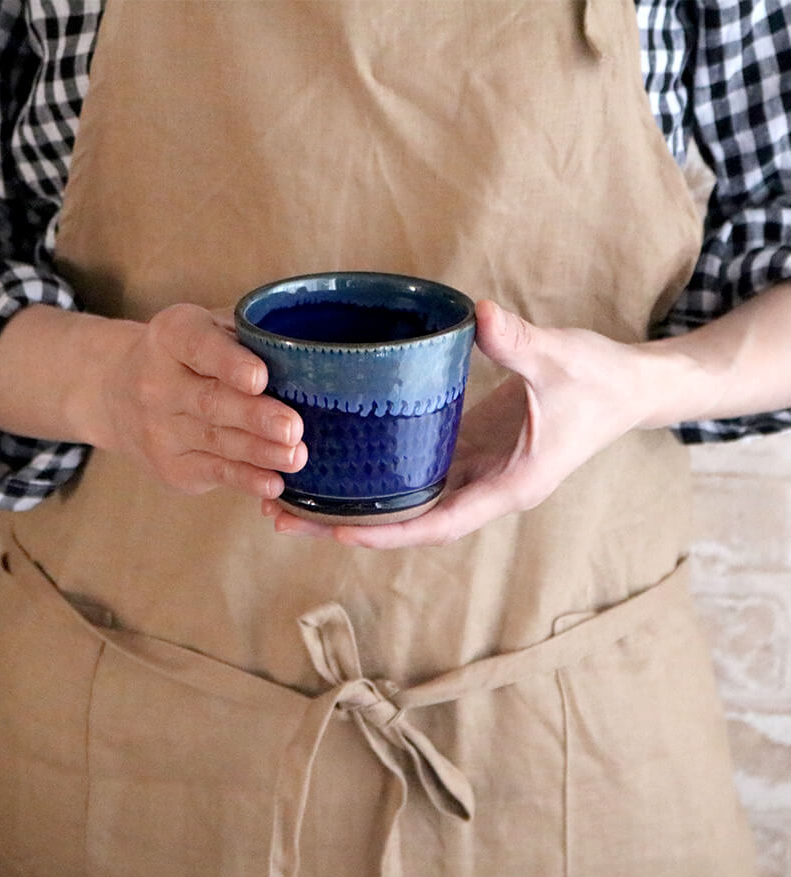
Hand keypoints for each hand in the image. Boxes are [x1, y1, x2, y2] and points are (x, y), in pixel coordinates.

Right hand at [95, 303, 305, 497]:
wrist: (121, 395)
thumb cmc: (190, 356)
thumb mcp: (209, 328)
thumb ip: (249, 333)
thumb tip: (313, 349)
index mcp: (171, 336)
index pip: (199, 347)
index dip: (230, 363)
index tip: (259, 377)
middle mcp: (156, 383)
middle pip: (210, 402)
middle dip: (254, 416)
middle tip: (292, 427)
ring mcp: (160, 430)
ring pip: (216, 441)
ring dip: (260, 452)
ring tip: (296, 456)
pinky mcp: (171, 467)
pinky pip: (214, 472)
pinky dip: (246, 480)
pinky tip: (273, 483)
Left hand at [262, 300, 652, 546]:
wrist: (625, 389)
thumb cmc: (599, 381)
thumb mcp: (561, 359)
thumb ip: (519, 342)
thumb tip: (478, 314)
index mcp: (508, 485)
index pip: (440, 522)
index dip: (390, 532)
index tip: (338, 533)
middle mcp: (484, 489)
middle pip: (409, 522)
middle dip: (347, 526)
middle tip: (280, 518)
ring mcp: (474, 474)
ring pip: (406, 504)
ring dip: (352, 506)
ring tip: (288, 498)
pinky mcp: (468, 453)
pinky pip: (415, 475)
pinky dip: (375, 478)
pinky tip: (336, 464)